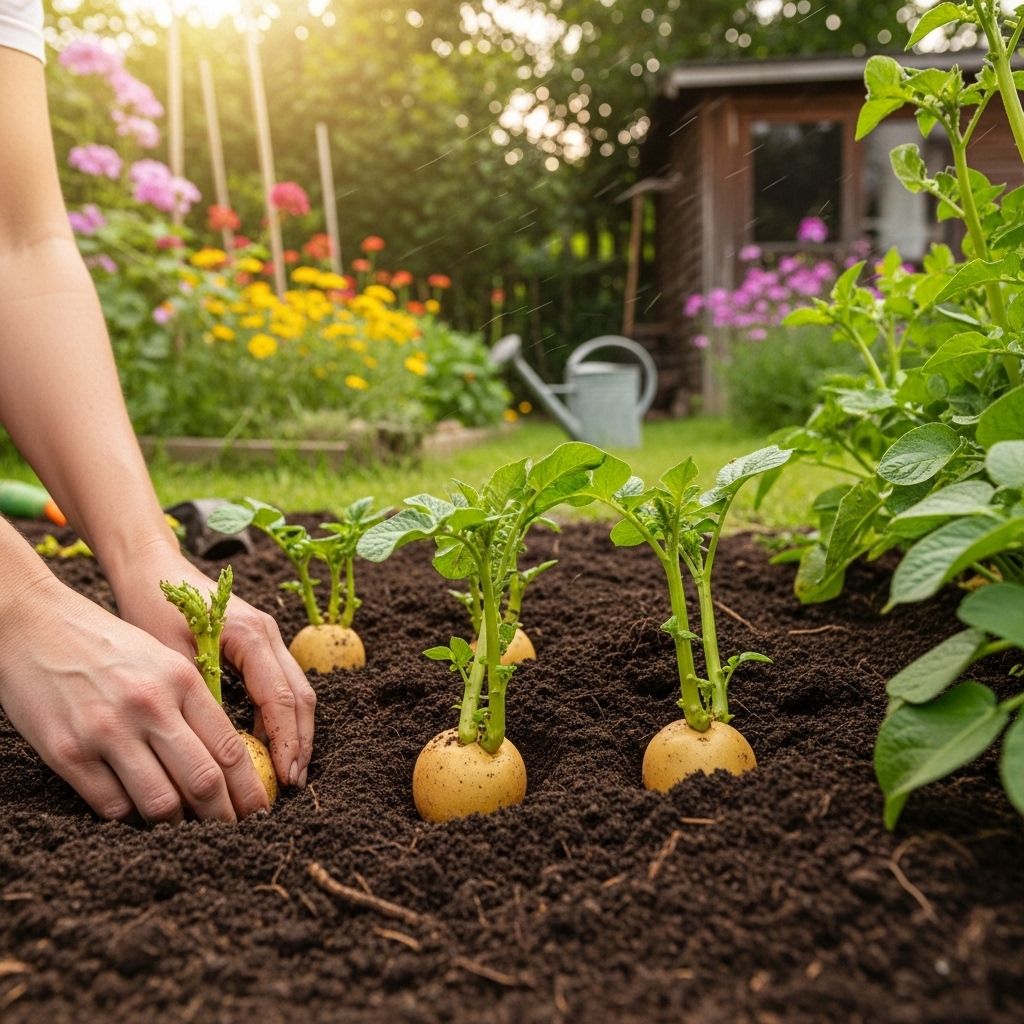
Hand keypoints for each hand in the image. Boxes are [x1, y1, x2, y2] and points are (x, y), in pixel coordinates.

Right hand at [0, 567, 269, 822]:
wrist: (33, 623)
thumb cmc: (106, 643)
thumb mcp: (162, 658)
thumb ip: (193, 701)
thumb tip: (227, 759)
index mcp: (181, 679)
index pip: (229, 747)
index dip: (249, 787)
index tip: (259, 808)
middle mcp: (149, 706)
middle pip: (203, 781)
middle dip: (224, 816)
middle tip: (232, 833)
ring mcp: (106, 731)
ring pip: (160, 803)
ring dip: (178, 825)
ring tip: (185, 829)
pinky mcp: (67, 752)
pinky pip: (112, 805)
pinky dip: (131, 819)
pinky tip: (138, 815)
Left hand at [107, 544, 315, 788]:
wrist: (152, 570)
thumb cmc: (154, 608)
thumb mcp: (172, 658)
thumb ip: (203, 696)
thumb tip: (222, 751)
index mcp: (251, 634)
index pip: (280, 697)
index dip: (286, 741)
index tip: (284, 777)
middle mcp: (269, 634)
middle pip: (300, 696)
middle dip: (300, 742)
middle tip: (292, 783)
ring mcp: (269, 636)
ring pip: (296, 691)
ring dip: (295, 732)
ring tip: (287, 772)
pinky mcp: (260, 643)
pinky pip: (281, 684)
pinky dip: (281, 716)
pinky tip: (269, 744)